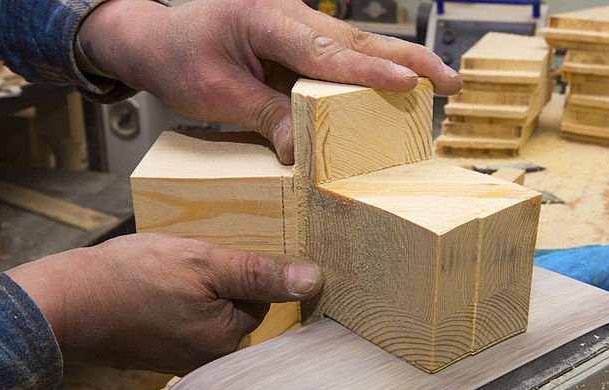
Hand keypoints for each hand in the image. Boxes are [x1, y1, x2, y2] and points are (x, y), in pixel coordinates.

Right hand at [7, 233, 322, 374]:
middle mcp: (210, 362)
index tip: (213, 258)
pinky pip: (183, 326)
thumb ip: (259, 272)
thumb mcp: (203, 262)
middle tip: (182, 267)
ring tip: (164, 279)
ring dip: (195, 294)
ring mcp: (182, 362)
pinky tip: (151, 294)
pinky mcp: (159, 357)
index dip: (240, 270)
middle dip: (217, 284)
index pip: (262, 300)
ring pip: (209, 316)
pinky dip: (173, 307)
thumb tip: (314, 279)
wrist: (63, 303)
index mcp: (228, 342)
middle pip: (237, 310)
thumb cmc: (129, 279)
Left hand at [78, 0, 461, 161]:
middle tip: (449, 81)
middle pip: (357, 39)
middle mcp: (290, 16)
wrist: (159, 39)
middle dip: (408, 59)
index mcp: (264, 18)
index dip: (369, 70)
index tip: (406, 82)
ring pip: (357, 46)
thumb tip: (302, 155)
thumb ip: (263, 117)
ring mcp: (298, 27)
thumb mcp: (216, 94)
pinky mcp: (301, 44)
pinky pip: (343, 60)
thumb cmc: (180, 57)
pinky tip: (401, 89)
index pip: (325, 49)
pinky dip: (373, 73)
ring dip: (399, 65)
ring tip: (440, 85)